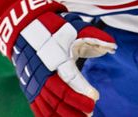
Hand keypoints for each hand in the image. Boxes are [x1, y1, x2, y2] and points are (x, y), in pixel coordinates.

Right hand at [0, 0, 115, 116]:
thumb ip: (94, 37)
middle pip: (60, 96)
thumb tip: (113, 46)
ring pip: (49, 105)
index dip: (83, 89)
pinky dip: (48, 116)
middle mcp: (44, 73)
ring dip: (64, 115)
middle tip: (90, 112)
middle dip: (75, 107)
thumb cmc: (53, 29)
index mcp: (56, 58)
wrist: (23, 29)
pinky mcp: (29, 88)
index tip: (96, 96)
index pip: (71, 78)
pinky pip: (38, 108)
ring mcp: (34, 83)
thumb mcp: (74, 28)